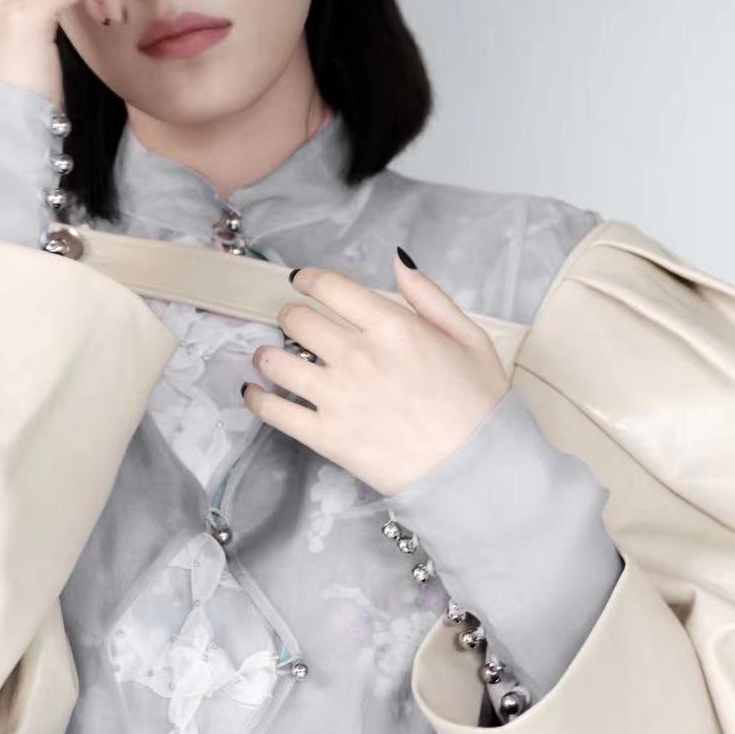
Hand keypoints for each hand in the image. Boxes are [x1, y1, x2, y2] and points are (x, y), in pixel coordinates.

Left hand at [242, 254, 510, 496]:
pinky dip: (256, 398)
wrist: (477, 470)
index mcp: (393, 327)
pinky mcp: (326, 436)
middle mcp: (359, 356)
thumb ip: (430, 297)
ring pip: (276, 361)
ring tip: (273, 357)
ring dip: (269, 355)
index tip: (303, 282)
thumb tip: (399, 262)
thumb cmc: (480, 406)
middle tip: (296, 324)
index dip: (309, 280)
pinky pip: (273, 411)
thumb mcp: (470, 338)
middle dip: (292, 316)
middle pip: (298, 320)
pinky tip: (254, 392)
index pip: (330, 287)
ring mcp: (338, 397)